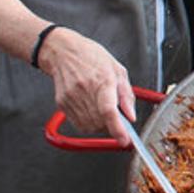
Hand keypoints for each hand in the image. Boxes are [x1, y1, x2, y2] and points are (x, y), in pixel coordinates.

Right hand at [37, 26, 135, 146]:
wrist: (64, 52)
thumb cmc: (92, 57)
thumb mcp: (118, 70)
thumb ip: (126, 95)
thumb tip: (131, 116)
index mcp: (102, 80)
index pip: (109, 111)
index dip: (117, 129)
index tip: (124, 140)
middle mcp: (85, 90)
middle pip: (100, 122)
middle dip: (112, 126)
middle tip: (118, 119)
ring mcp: (71, 98)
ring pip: (89, 126)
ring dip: (100, 126)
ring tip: (103, 111)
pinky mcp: (62, 103)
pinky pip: (78, 124)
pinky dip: (88, 124)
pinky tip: (92, 111)